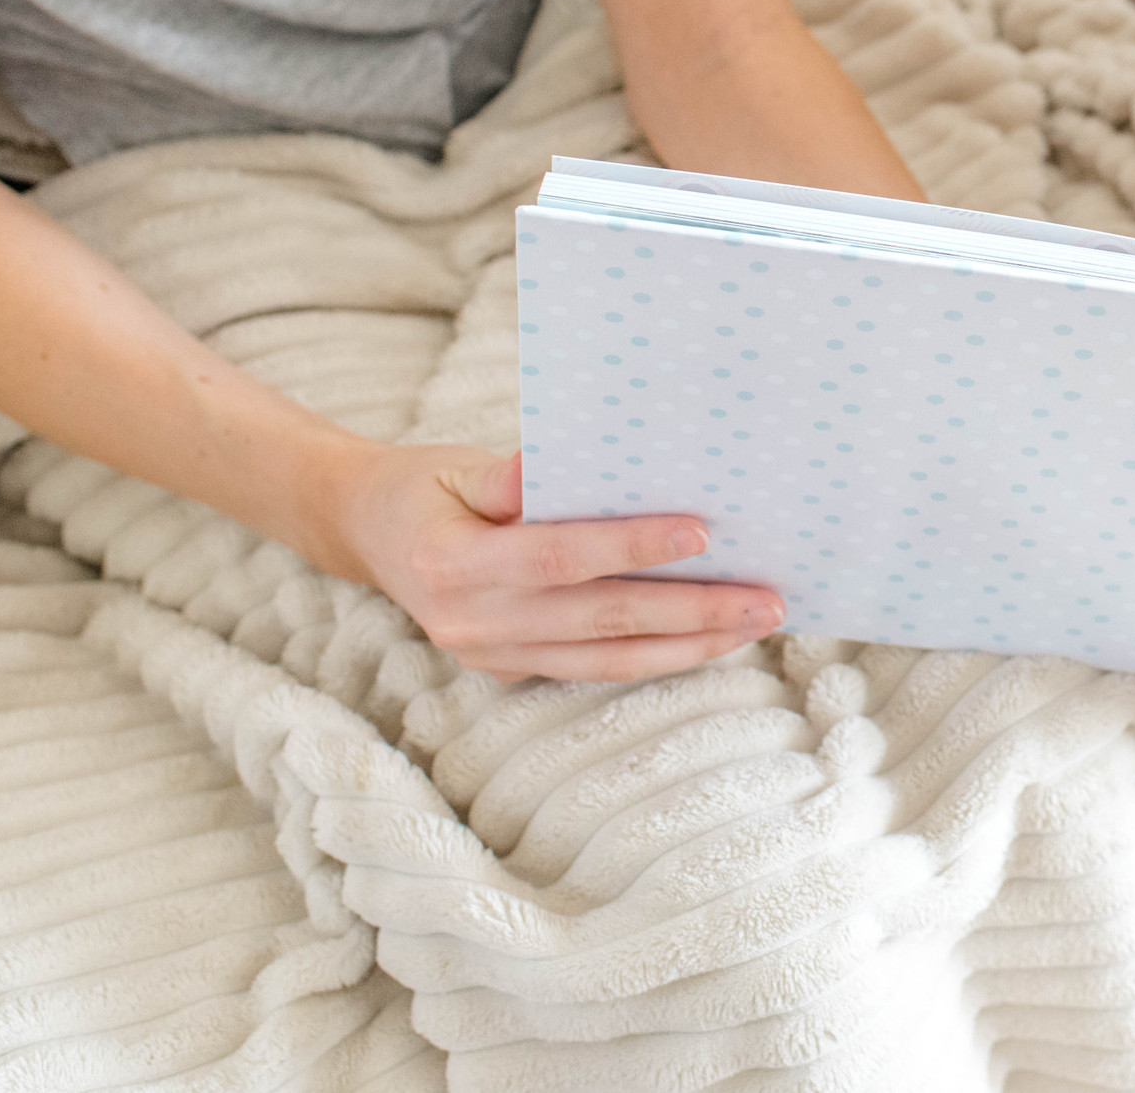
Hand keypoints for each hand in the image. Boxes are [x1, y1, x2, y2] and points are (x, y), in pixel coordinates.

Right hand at [307, 442, 784, 681]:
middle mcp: (476, 623)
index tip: (702, 533)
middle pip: (603, 620)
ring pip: (610, 658)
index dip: (631, 547)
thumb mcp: (455, 466)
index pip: (561, 557)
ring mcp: (494, 657)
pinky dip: (658, 656)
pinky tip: (710, 640)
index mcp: (456, 565)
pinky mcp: (513, 671)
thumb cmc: (423, 487)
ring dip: (691, 644)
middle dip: (692, 611)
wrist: (367, 536)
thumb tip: (560, 463)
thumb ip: (509, 475)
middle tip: (767, 598)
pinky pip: (597, 668)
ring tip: (756, 624)